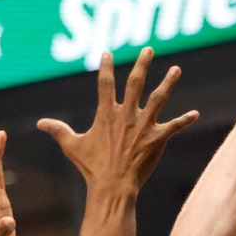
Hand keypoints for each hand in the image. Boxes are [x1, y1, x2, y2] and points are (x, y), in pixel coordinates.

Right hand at [37, 47, 198, 193]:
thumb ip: (58, 130)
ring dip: (168, 83)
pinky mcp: (157, 139)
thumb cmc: (92, 168)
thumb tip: (40, 123)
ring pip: (159, 98)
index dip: (106, 67)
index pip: (105, 83)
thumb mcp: (72, 146)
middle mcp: (126, 115)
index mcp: (106, 114)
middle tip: (149, 49)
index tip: (107, 52)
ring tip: (176, 69)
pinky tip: (195, 114)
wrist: (112, 186)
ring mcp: (143, 126)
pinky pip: (174, 126)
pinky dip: (185, 120)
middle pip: (135, 83)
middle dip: (142, 64)